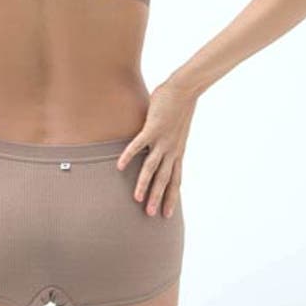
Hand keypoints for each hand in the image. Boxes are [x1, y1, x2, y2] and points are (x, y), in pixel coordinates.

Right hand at [115, 80, 197, 218]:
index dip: (172, 197)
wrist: (184, 90)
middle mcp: (172, 150)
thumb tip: (160, 143)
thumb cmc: (179, 106)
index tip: (168, 214)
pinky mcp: (153, 129)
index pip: (176, 180)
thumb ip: (168, 140)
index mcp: (178, 152)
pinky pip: (138, 146)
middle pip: (164, 179)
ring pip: (152, 168)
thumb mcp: (176, 130)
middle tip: (152, 215)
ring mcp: (162, 140)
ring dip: (144, 185)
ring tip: (137, 199)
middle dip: (158, 198)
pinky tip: (120, 166)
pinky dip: (129, 156)